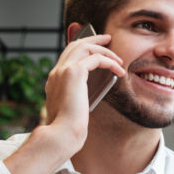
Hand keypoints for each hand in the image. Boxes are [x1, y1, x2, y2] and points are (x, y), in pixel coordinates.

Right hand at [42, 33, 126, 151]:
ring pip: (85, 47)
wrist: (61, 135)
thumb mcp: (73, 110)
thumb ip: (78, 98)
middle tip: (108, 39)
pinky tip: (119, 70)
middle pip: (75, 45)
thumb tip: (90, 94)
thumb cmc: (68, 129)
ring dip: (104, 49)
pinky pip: (96, 58)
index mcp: (54, 80)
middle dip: (93, 39)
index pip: (68, 55)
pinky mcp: (73, 73)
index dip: (83, 48)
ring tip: (118, 57)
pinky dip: (109, 61)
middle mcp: (56, 72)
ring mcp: (62, 71)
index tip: (96, 48)